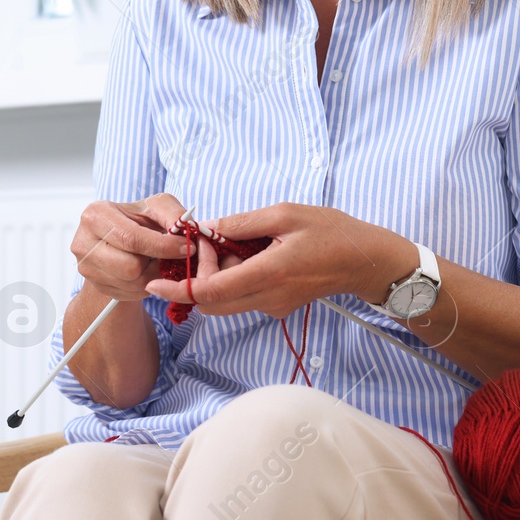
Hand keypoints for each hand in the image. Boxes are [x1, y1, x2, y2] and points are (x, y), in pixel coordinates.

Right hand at [70, 195, 193, 302]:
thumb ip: (173, 213)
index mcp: (96, 215)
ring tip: (156, 261)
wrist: (120, 238)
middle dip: (156, 263)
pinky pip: (129, 293)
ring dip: (152, 275)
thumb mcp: (157, 207)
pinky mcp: (95, 285)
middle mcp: (83, 242)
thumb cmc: (139, 220)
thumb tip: (185, 229)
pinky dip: (145, 285)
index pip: (131, 238)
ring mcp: (86, 267)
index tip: (186, 248)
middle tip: (169, 256)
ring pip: (131, 283)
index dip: (163, 247)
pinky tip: (146, 271)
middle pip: (130, 267)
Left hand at [144, 203, 414, 318]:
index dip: (179, 290)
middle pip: (212, 303)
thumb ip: (243, 222)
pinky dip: (233, 279)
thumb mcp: (285, 214)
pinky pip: (243, 297)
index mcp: (269, 273)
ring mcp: (273, 306)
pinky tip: (247, 253)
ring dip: (216, 278)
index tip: (155, 284)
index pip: (211, 293)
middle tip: (205, 244)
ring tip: (231, 244)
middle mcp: (268, 297)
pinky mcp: (277, 306)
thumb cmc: (331, 232)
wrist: (364, 261)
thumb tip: (208, 227)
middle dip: (196, 279)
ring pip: (226, 301)